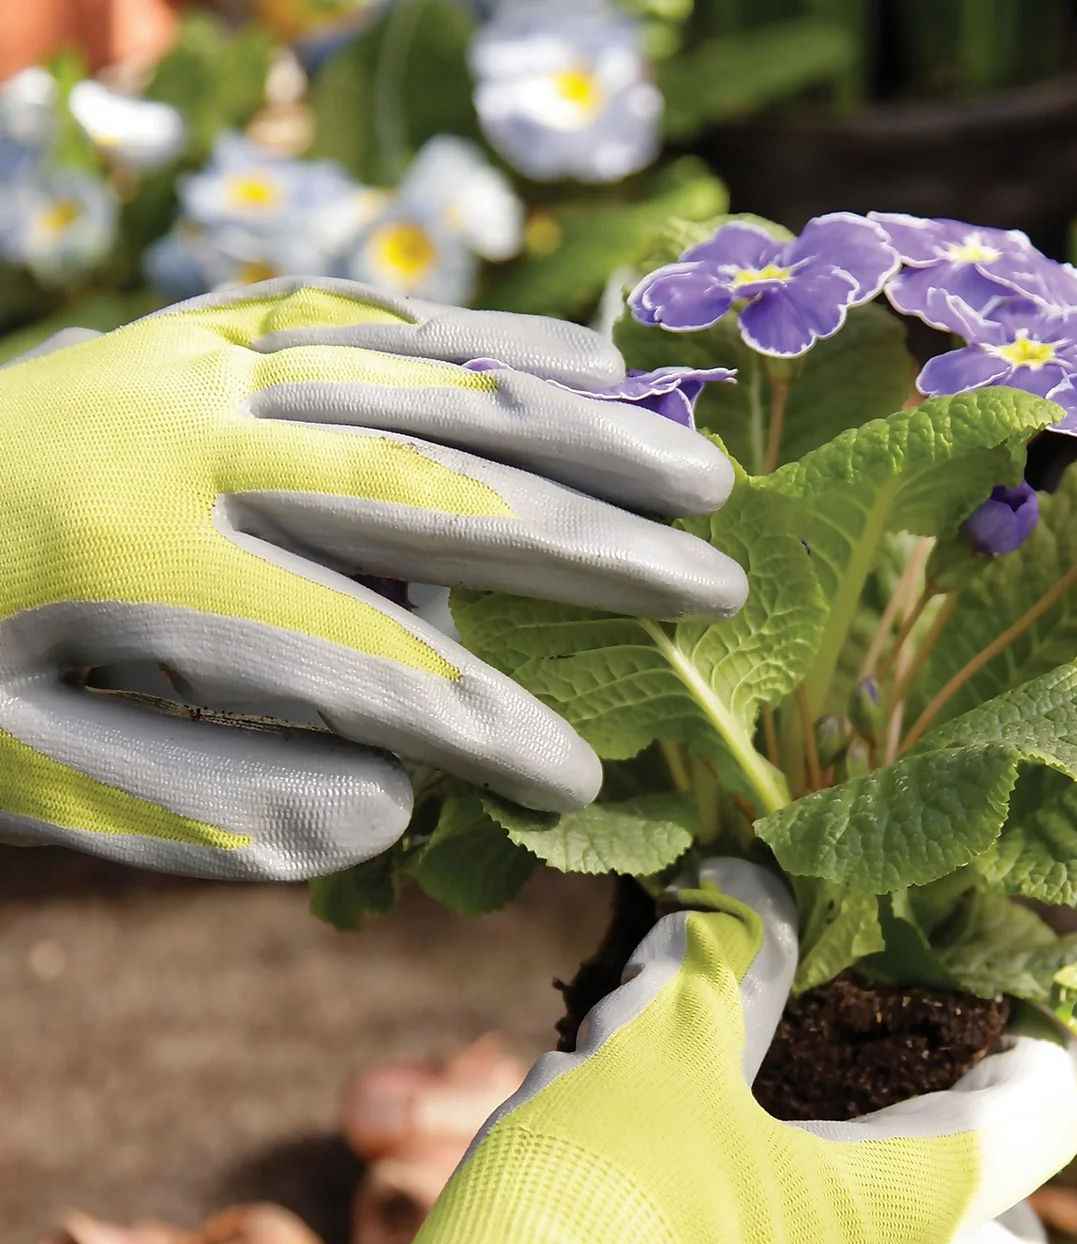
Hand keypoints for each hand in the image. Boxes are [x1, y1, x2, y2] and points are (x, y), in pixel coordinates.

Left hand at [0, 277, 742, 878]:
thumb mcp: (38, 777)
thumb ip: (221, 804)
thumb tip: (399, 803)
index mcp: (134, 563)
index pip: (363, 658)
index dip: (484, 725)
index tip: (583, 779)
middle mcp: (187, 437)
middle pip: (433, 492)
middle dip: (593, 548)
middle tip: (716, 587)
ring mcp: (199, 359)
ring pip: (426, 380)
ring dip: (580, 429)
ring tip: (699, 473)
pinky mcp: (205, 323)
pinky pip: (373, 315)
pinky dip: (493, 337)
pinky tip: (592, 358)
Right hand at [346, 859, 1076, 1243]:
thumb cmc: (600, 1200)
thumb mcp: (657, 1041)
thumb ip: (724, 953)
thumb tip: (752, 880)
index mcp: (906, 1215)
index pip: (1042, 1127)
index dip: (1038, 1058)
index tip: (1006, 1019)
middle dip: (1007, 1207)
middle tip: (931, 1129)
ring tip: (825, 1181)